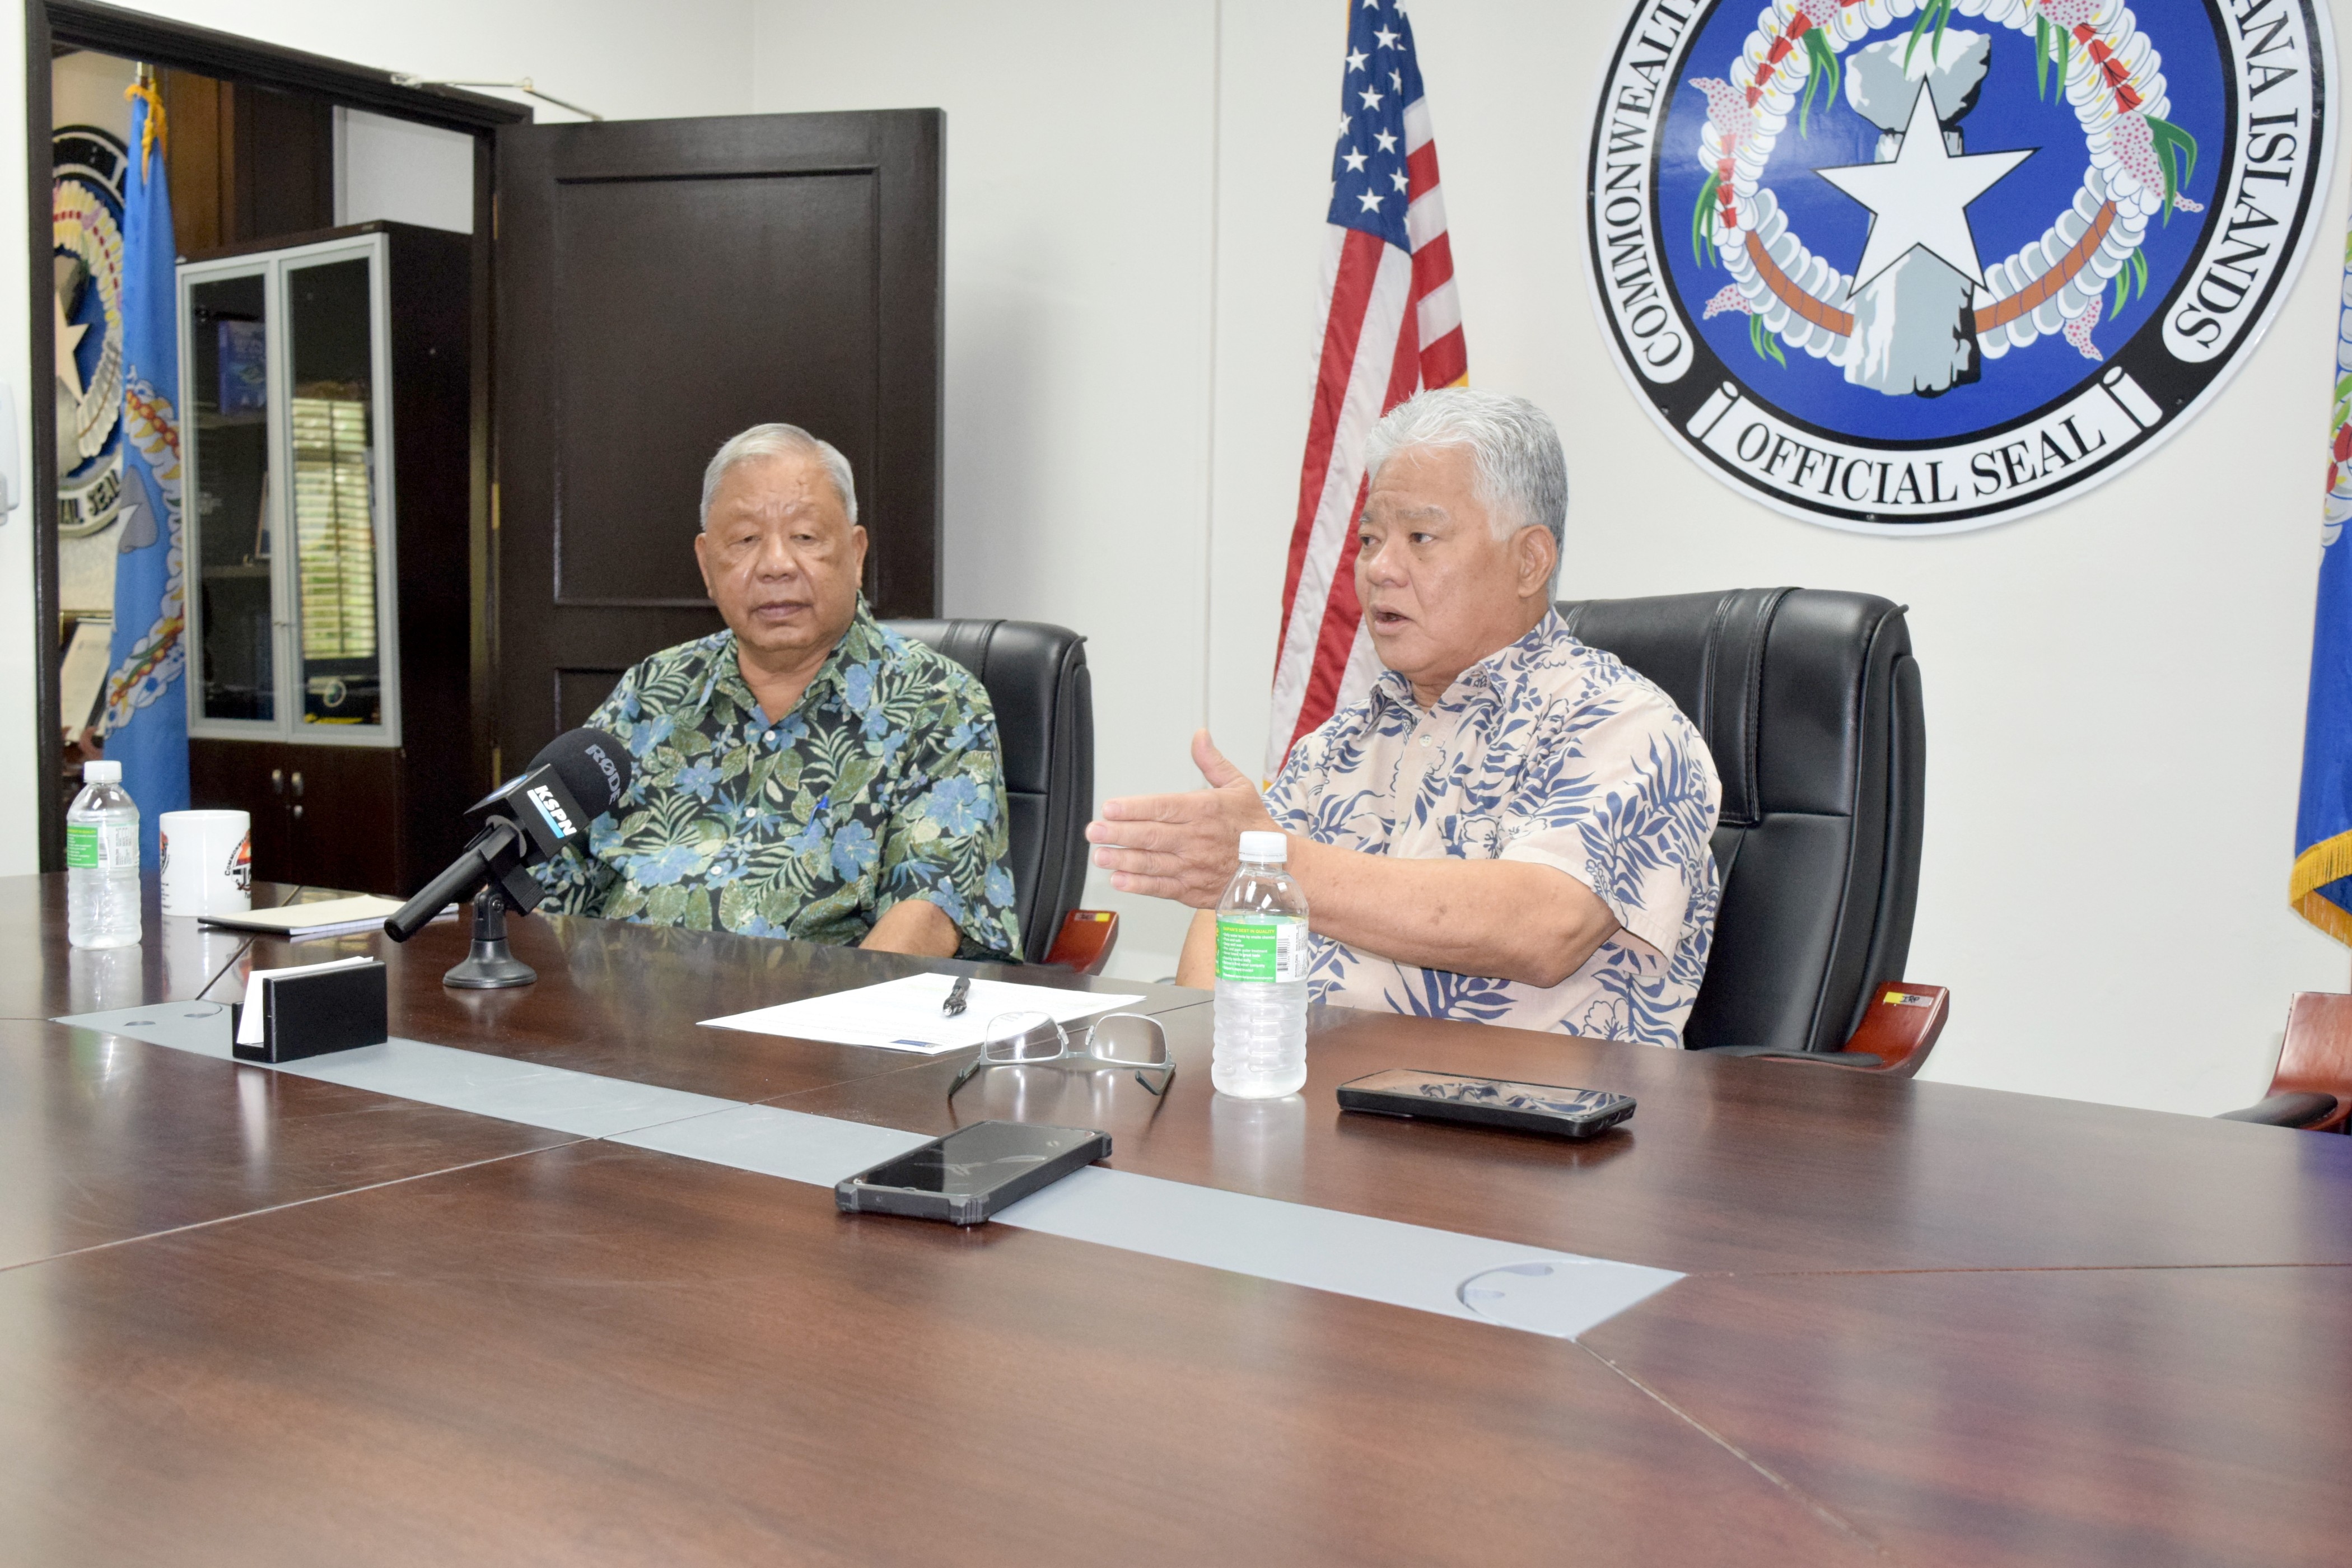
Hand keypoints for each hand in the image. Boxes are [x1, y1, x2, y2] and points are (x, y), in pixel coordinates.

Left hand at [1086, 731, 1277, 907]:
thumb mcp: (1239, 786)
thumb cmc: (1254, 826)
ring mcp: (1193, 866)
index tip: (1110, 808)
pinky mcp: (1192, 889)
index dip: (1135, 809)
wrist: (1276, 868)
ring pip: (1152, 863)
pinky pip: (1162, 888)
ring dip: (1123, 860)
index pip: (1164, 807)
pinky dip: (1139, 885)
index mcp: (1205, 810)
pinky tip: (1119, 880)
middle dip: (1119, 833)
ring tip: (1099, 855)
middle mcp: (1196, 839)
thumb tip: (1200, 735)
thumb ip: (1212, 762)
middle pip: (1152, 835)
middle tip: (1093, 831)